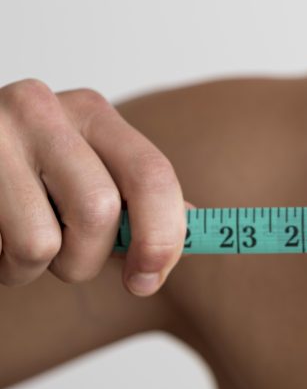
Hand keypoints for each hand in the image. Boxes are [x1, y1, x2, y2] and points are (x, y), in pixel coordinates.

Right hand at [0, 78, 191, 296]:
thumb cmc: (24, 174)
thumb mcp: (86, 167)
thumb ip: (138, 194)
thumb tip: (205, 229)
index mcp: (89, 109)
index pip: (152, 173)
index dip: (162, 235)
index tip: (150, 278)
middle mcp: (39, 110)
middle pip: (100, 213)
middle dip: (87, 259)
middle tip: (66, 258)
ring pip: (41, 244)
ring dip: (29, 269)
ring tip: (13, 241)